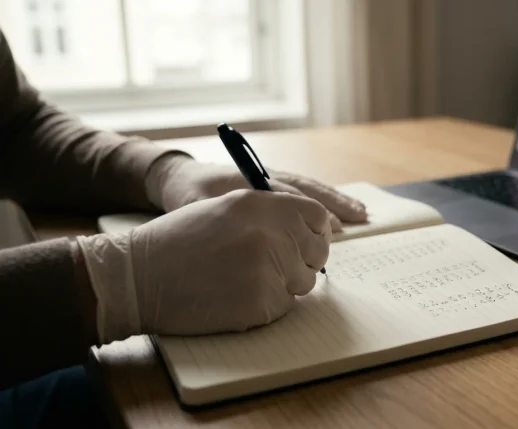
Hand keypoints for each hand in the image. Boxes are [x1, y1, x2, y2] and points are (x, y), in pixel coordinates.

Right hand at [76, 189, 330, 341]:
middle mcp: (271, 232)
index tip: (308, 242)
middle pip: (317, 252)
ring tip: (245, 279)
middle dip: (303, 261)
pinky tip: (235, 297)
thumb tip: (311, 231)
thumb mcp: (225, 208)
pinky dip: (267, 305)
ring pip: (303, 282)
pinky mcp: (262, 303)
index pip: (318, 215)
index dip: (316, 231)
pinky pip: (284, 307)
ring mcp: (269, 269)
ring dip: (284, 284)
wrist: (139, 276)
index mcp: (262, 203)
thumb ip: (270, 213)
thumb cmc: (179, 241)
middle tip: (277, 267)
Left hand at [146, 155, 366, 230]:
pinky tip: (341, 213)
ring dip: (336, 201)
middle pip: (308, 188)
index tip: (334, 225)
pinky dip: (325, 202)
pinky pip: (305, 193)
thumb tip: (253, 233)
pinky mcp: (274, 188)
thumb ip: (224, 215)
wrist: (179, 177)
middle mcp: (268, 178)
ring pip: (311, 189)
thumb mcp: (200, 205)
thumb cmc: (189, 195)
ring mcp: (273, 181)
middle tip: (360, 216)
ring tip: (360, 212)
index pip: (289, 194)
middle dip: (335, 203)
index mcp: (252, 181)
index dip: (312, 210)